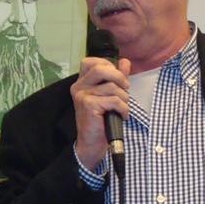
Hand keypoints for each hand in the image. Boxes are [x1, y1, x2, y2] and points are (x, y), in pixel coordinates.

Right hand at [70, 55, 130, 169]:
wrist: (93, 142)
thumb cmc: (102, 119)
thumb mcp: (110, 95)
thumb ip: (117, 78)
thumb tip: (125, 61)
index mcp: (82, 82)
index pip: (90, 61)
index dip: (107, 65)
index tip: (117, 77)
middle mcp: (79, 86)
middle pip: (101, 69)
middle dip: (119, 78)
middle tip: (125, 88)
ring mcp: (82, 95)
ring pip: (112, 88)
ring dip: (124, 99)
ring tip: (122, 109)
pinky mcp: (88, 105)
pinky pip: (114, 100)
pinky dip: (123, 109)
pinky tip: (121, 116)